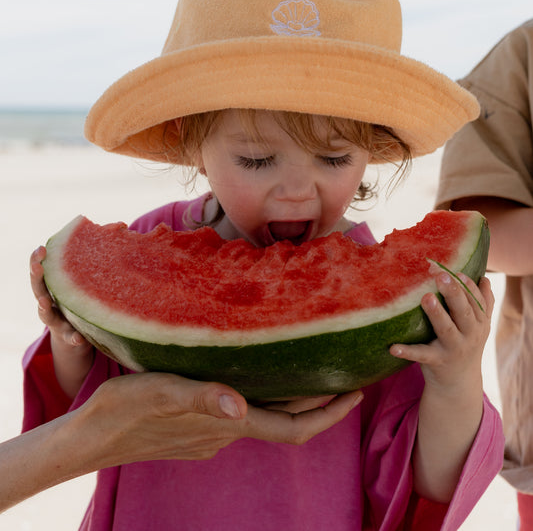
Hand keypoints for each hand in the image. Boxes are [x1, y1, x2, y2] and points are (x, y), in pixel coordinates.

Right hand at [30, 246, 93, 397]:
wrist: (77, 336)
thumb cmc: (84, 298)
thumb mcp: (87, 280)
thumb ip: (100, 255)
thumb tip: (122, 225)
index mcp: (55, 286)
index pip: (42, 269)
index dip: (38, 259)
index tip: (41, 248)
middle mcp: (50, 302)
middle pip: (38, 288)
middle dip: (36, 276)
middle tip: (38, 266)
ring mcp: (56, 321)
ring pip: (46, 315)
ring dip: (44, 308)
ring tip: (45, 302)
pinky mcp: (67, 337)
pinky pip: (70, 338)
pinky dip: (73, 339)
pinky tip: (79, 339)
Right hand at [77, 373, 363, 464]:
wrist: (90, 436)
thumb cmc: (123, 411)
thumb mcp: (160, 394)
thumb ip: (200, 399)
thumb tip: (238, 408)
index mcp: (227, 424)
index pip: (292, 427)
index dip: (328, 414)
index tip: (356, 393)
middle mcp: (227, 430)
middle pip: (286, 418)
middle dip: (320, 397)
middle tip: (345, 366)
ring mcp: (212, 430)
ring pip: (266, 411)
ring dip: (292, 391)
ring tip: (311, 359)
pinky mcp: (197, 423)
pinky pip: (242, 406)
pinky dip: (263, 389)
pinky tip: (256, 365)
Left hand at [389, 272, 492, 388]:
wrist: (459, 383)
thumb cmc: (464, 344)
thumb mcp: (479, 326)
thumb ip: (483, 303)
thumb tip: (483, 277)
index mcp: (478, 322)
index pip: (476, 301)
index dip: (467, 285)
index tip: (456, 271)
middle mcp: (469, 334)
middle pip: (464, 311)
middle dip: (454, 293)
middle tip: (442, 275)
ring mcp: (453, 348)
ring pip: (446, 329)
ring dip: (437, 314)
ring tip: (426, 298)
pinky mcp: (436, 361)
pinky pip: (422, 355)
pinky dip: (408, 351)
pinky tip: (393, 347)